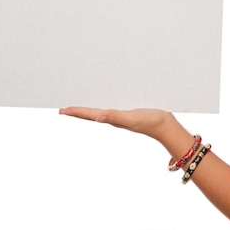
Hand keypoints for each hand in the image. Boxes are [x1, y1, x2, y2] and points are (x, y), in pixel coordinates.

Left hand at [59, 106, 174, 140]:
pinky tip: (104, 103)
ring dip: (88, 110)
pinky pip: (112, 107)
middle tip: (64, 109)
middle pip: (91, 114)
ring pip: (100, 111)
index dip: (76, 112)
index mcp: (113, 119)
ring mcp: (122, 116)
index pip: (90, 115)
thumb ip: (115, 117)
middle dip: (78, 111)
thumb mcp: (132, 118)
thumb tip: (97, 118)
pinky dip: (103, 105)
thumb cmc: (151, 122)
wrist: (167, 126)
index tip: (62, 110)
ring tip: (78, 107)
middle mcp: (115, 118)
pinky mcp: (129, 112)